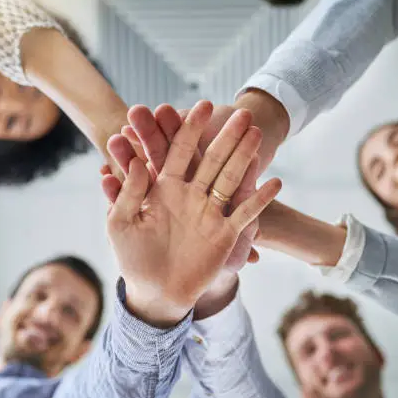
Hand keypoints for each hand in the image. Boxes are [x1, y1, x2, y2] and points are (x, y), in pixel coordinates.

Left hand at [117, 104, 260, 268]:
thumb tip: (136, 164)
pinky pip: (245, 213)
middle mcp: (190, 195)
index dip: (188, 130)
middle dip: (225, 137)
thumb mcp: (120, 224)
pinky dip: (260, 200)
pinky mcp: (224, 233)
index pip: (177, 152)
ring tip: (258, 135)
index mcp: (164, 189)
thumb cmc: (133, 258)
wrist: (155, 292)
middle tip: (241, 113)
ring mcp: (209, 212)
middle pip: (210, 159)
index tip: (202, 106)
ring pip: (230, 179)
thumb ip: (127, 195)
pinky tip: (276, 183)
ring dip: (244, 158)